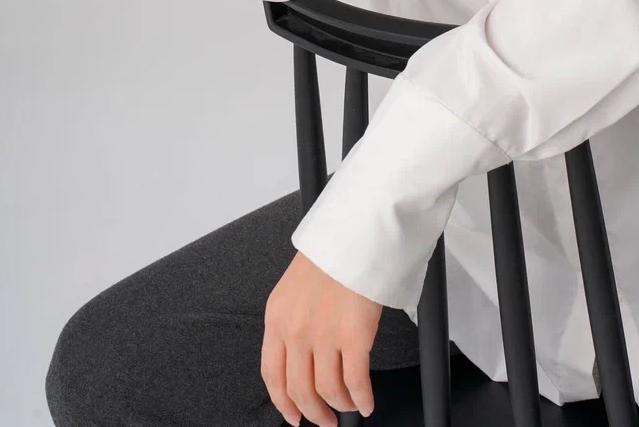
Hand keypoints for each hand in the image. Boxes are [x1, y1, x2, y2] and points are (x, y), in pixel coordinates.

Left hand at [262, 249, 381, 425]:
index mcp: (276, 317)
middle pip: (299, 390)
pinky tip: (366, 401)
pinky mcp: (355, 336)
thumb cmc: (332, 251)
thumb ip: (291, 321)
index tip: (293, 415)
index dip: (283, 403)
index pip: (271, 375)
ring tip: (348, 406)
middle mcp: (296, 330)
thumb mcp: (294, 287)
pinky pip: (356, 382)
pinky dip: (362, 398)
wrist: (355, 230)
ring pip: (328, 391)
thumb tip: (300, 356)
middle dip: (313, 413)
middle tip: (323, 420)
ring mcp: (324, 335)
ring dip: (340, 405)